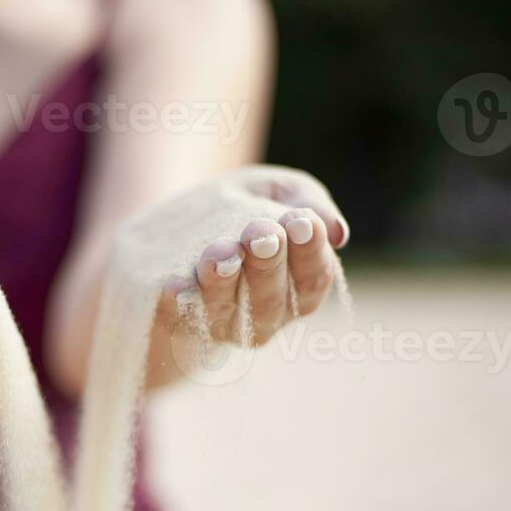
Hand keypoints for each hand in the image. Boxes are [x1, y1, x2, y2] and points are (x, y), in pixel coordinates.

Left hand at [166, 165, 349, 347]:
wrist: (172, 225)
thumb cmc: (238, 208)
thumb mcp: (274, 190)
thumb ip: (308, 201)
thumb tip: (337, 233)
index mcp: (300, 283)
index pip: (314, 275)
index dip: (309, 251)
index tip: (300, 222)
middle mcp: (267, 312)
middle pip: (271, 296)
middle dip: (267, 262)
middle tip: (260, 234)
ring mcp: (223, 321)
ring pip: (227, 307)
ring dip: (224, 280)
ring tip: (222, 252)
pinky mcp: (181, 319)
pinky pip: (180, 314)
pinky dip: (181, 301)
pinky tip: (176, 287)